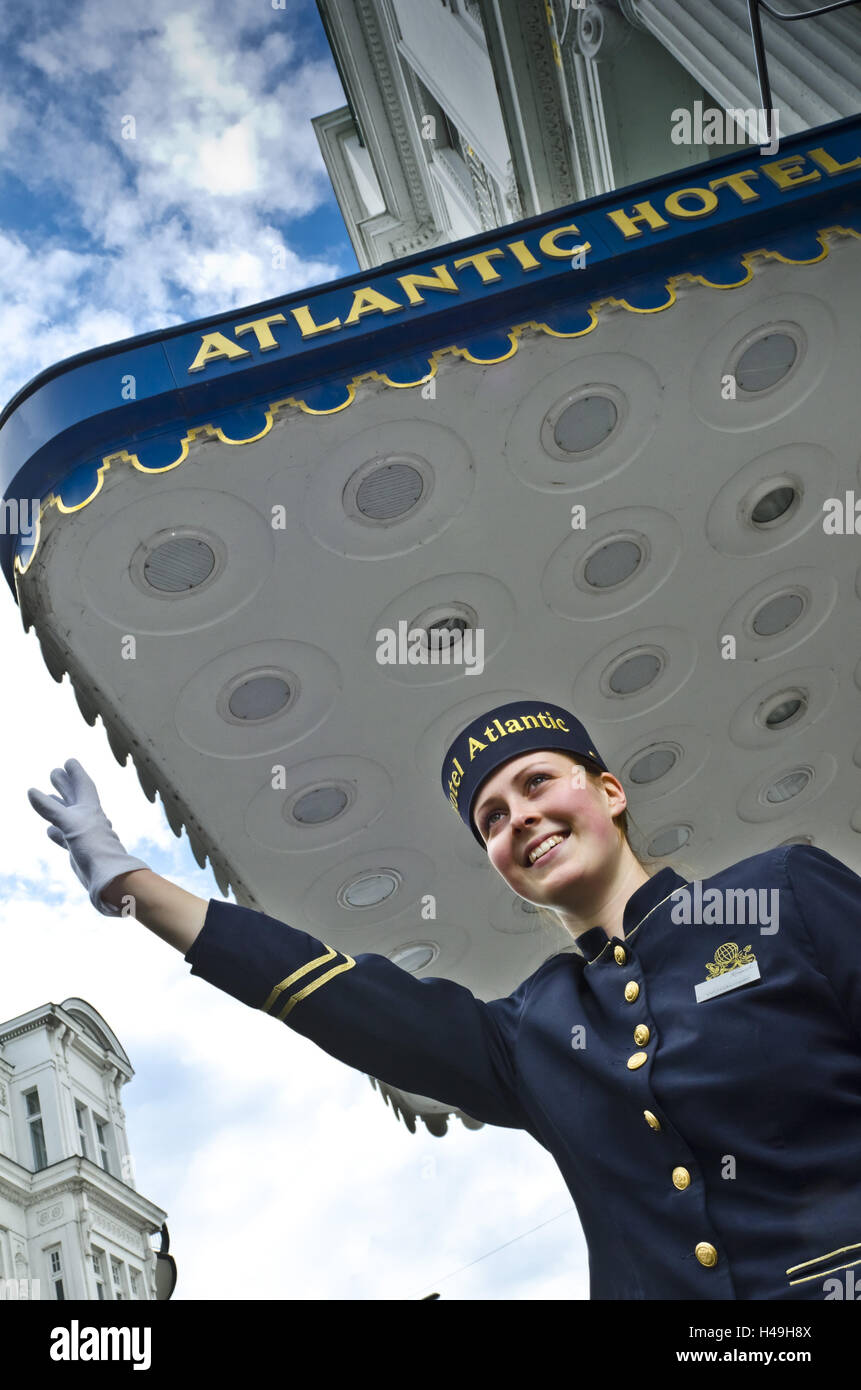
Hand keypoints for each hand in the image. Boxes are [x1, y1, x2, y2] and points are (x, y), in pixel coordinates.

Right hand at [28, 758, 149, 915]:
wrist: (105, 875)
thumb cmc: (92, 846)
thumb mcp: (69, 822)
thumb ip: (50, 808)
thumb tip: (31, 791)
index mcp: (90, 808)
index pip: (83, 784)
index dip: (76, 773)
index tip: (69, 761)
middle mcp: (88, 818)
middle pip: (74, 797)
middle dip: (65, 784)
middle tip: (54, 772)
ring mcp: (83, 834)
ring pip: (68, 815)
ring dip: (59, 805)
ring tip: (49, 795)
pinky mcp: (78, 849)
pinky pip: (65, 836)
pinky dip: (56, 831)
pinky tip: (49, 830)